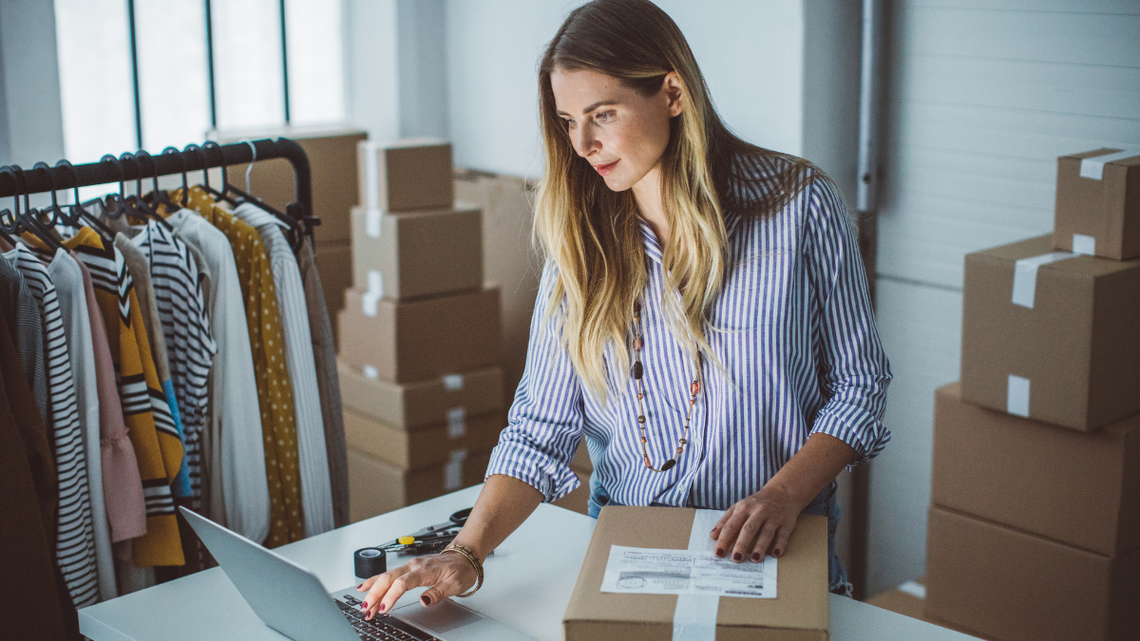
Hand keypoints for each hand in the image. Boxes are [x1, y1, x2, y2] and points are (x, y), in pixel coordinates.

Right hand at [356, 552, 477, 619]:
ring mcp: (410, 566)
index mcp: (425, 570)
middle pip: (389, 578)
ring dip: (373, 591)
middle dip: (375, 594)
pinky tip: (365, 587)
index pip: (403, 583)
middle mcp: (414, 566)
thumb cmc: (461, 570)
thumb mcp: (455, 584)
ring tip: (364, 605)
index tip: (384, 608)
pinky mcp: (408, 568)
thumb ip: (438, 593)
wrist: (464, 556)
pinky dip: (375, 582)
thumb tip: (423, 601)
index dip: (392, 596)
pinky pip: (388, 574)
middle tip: (366, 610)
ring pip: (386, 576)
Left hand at [710, 483, 799, 563]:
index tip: (718, 554)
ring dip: (761, 547)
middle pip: (749, 529)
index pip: (731, 525)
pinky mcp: (786, 523)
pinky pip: (783, 535)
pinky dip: (780, 545)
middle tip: (735, 559)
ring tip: (754, 559)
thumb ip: (725, 521)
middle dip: (742, 544)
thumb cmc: (756, 504)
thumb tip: (712, 536)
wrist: (782, 493)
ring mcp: (773, 517)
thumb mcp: (739, 508)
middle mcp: (758, 512)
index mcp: (743, 508)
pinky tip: (775, 554)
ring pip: (766, 532)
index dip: (724, 539)